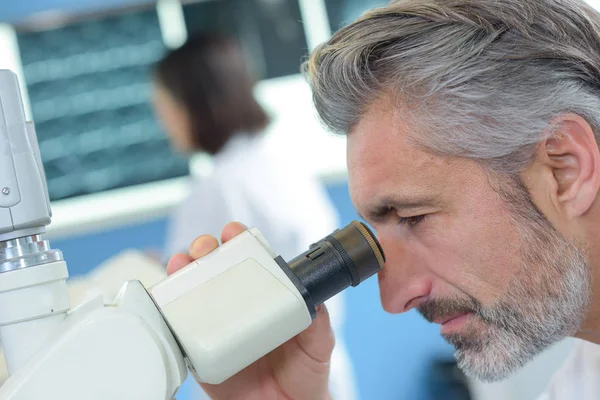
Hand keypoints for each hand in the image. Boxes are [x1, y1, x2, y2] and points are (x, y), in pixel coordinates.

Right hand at [167, 222, 334, 399]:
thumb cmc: (304, 372)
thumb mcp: (319, 343)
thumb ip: (319, 322)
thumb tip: (316, 301)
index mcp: (263, 297)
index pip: (248, 260)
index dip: (237, 241)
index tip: (234, 233)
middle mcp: (236, 307)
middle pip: (213, 268)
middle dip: (204, 248)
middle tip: (205, 248)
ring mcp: (216, 328)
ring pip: (191, 291)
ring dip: (181, 271)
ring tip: (181, 265)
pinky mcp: (200, 353)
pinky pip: (179, 331)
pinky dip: (167, 313)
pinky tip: (166, 303)